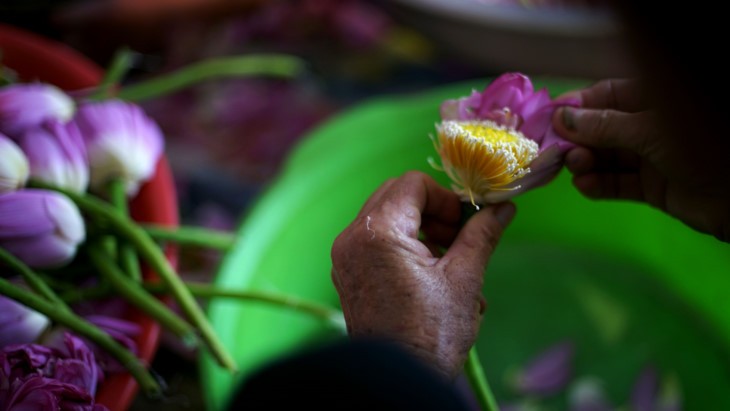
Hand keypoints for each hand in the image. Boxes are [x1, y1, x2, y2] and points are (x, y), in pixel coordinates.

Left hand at [330, 171, 514, 378]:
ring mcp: (345, 257)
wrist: (396, 382)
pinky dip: (403, 248)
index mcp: (378, 231)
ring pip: (386, 219)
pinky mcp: (347, 275)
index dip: (446, 198)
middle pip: (396, 196)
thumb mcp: (465, 279)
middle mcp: (352, 238)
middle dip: (433, 212)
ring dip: (421, 230)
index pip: (413, 183)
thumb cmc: (430, 334)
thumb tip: (503, 208)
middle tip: (458, 240)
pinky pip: (375, 243)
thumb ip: (482, 235)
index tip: (465, 225)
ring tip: (449, 264)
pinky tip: (430, 277)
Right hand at [552, 79, 728, 241]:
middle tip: (556, 152)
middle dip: (576, 139)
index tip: (547, 120)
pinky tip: (586, 187)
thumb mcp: (648, 131)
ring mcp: (651, 157)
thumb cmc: (700, 147)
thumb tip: (561, 118)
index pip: (604, 97)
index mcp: (651, 101)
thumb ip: (603, 126)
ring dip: (586, 163)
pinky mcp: (653, 187)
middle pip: (600, 129)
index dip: (575, 107)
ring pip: (607, 158)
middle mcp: (648, 126)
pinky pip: (619, 184)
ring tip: (575, 168)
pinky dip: (601, 185)